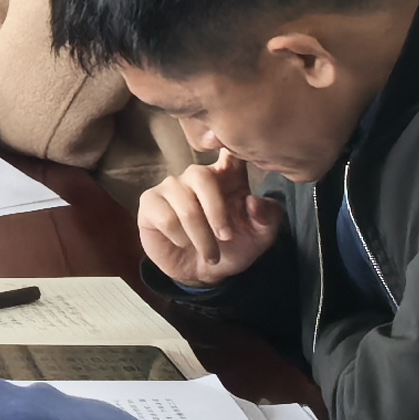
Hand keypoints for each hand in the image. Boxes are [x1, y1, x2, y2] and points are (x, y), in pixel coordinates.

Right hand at [136, 152, 283, 287]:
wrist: (203, 272)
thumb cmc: (233, 247)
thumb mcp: (260, 237)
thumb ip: (267, 217)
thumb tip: (253, 202)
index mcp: (227, 175)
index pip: (228, 152)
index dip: (229, 147)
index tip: (231, 149)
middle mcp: (197, 175)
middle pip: (202, 176)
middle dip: (215, 211)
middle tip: (226, 237)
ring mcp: (171, 187)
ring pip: (184, 204)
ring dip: (200, 236)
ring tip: (210, 254)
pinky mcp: (150, 202)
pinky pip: (165, 217)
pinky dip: (180, 237)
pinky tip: (183, 243)